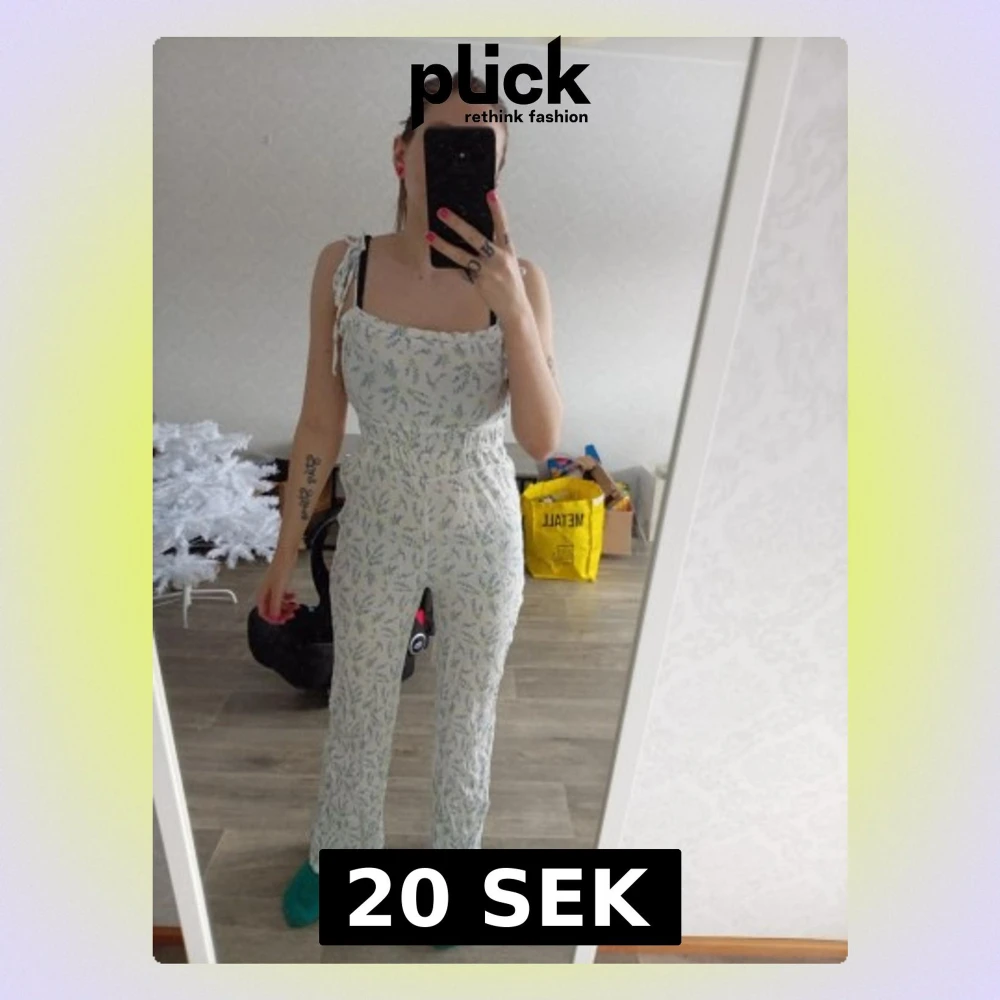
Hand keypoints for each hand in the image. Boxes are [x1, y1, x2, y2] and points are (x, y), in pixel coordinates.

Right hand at [255, 555, 298, 623]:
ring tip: (295, 606)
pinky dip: (289, 599)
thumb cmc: (280, 569)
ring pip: (278, 603)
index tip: (282, 621)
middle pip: (272, 609)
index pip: (264, 613)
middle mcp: (266, 593)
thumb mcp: (278, 590)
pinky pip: (283, 597)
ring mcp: (273, 589)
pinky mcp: (279, 585)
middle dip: (282, 613)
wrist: (286, 556)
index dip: (273, 619)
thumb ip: (276, 605)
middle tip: (291, 615)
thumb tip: (274, 617)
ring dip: (287, 607)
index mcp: (262, 595)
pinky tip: (294, 597)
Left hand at [427, 190, 529, 323]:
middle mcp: (499, 259)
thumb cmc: (511, 284)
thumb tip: (473, 237)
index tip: (490, 193)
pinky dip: (451, 261)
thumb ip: (494, 251)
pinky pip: (462, 269)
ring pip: (462, 255)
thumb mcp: (508, 264)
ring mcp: (489, 271)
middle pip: (476, 237)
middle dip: (458, 224)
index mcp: (509, 250)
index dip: (497, 209)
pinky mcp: (479, 282)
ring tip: (430, 235)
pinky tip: (437, 253)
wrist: (516, 309)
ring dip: (444, 244)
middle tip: (443, 211)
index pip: (503, 225)